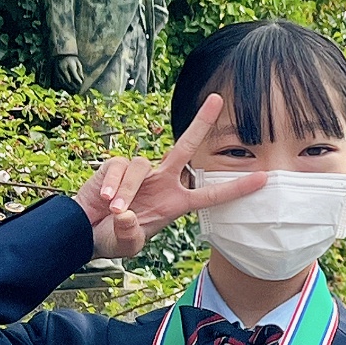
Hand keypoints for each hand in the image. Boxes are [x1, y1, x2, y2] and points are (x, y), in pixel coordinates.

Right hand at [71, 95, 265, 259]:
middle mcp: (163, 181)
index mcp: (176, 202)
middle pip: (185, 147)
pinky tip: (105, 201)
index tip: (263, 179)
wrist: (82, 231)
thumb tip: (127, 215)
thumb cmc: (111, 237)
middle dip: (201, 122)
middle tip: (217, 100)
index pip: (210, 193)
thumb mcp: (127, 244)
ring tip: (116, 210)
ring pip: (142, 167)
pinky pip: (120, 169)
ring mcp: (141, 172)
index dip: (236, 188)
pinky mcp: (116, 165)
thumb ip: (131, 235)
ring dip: (128, 190)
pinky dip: (112, 186)